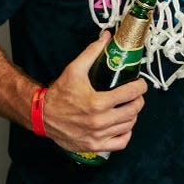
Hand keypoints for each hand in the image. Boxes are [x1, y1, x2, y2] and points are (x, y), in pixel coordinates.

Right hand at [43, 33, 146, 152]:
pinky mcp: (94, 146)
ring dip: (133, 115)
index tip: (141, 84)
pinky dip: (126, 134)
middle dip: (138, 100)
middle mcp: (99, 121)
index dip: (140, 87)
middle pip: (133, 111)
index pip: (130, 94)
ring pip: (128, 126)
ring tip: (129, 107)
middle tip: (136, 95)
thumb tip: (106, 37)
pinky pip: (120, 143)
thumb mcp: (74, 69)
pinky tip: (123, 125)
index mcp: (97, 102)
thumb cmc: (59, 94)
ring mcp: (98, 136)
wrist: (42, 115)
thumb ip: (92, 52)